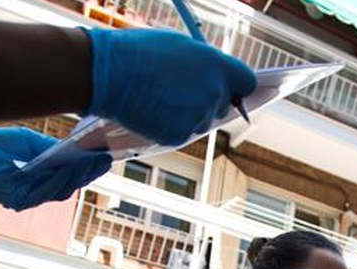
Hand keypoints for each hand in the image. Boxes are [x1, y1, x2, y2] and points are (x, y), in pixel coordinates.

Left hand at [0, 128, 111, 210]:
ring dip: (77, 176)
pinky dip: (59, 179)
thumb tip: (72, 151)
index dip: (86, 168)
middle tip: (104, 159)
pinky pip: (44, 191)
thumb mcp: (25, 142)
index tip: (103, 156)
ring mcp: (26, 197)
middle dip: (87, 172)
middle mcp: (34, 191)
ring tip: (91, 161)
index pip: (66, 176)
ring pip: (60, 190)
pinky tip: (69, 167)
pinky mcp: (17, 199)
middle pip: (68, 185)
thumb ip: (48, 148)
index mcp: (37, 178)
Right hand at [84, 28, 257, 145]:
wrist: (108, 74)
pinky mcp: (179, 134)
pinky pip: (182, 133)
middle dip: (209, 101)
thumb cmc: (139, 53)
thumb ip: (203, 63)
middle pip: (223, 105)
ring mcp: (198, 115)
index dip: (238, 86)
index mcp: (217, 66)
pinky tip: (152, 112)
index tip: (231, 89)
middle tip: (183, 93)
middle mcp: (213, 92)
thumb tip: (211, 74)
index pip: (247, 82)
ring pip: (202, 121)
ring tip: (161, 99)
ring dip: (188, 115)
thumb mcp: (179, 46)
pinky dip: (170, 126)